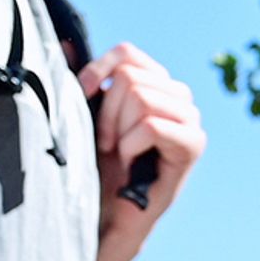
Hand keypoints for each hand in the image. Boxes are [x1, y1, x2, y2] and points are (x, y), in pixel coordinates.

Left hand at [83, 45, 204, 260]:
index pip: (128, 54)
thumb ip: (82, 83)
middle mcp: (178, 97)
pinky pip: (151, 125)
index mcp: (155, 85)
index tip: (83, 97)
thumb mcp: (85, 117)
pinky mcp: (193, 145)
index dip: (98, 71)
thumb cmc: (98, 166)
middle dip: (107, 112)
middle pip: (130, 77)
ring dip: (119, 130)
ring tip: (120, 152)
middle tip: (106, 142)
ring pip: (141, 97)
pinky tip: (131, 162)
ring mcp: (190, 120)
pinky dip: (131, 145)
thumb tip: (66, 46)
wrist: (108, 214)